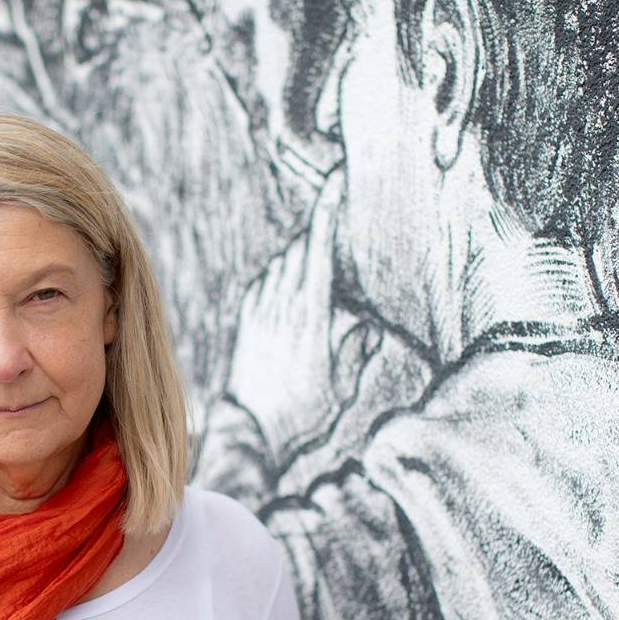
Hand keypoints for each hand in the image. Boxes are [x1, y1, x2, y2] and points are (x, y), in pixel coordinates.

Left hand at [224, 168, 373, 468]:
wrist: (252, 435)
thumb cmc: (303, 417)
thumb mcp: (341, 385)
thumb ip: (355, 349)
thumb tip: (369, 325)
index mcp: (309, 317)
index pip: (319, 251)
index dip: (328, 214)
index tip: (337, 184)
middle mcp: (281, 308)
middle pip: (300, 251)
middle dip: (320, 232)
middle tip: (338, 216)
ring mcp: (261, 314)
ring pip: (281, 266)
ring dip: (301, 256)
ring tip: (322, 257)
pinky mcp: (248, 324)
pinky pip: (265, 285)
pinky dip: (281, 276)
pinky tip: (293, 286)